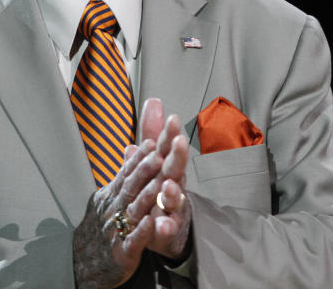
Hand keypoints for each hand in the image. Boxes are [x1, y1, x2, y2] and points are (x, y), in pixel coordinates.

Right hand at [72, 139, 160, 288]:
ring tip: (161, 183)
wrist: (84, 263)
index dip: (139, 158)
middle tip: (159, 155)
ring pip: (133, 210)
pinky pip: (133, 240)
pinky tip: (152, 221)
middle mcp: (114, 209)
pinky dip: (142, 231)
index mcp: (112, 195)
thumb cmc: (101, 228)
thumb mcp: (109, 197)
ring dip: (147, 196)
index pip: (126, 173)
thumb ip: (124, 174)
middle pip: (130, 186)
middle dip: (144, 170)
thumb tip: (132, 149)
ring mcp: (117, 230)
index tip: (152, 143)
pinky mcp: (123, 252)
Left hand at [136, 98, 191, 261]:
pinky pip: (167, 229)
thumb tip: (153, 102)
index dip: (169, 134)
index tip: (173, 119)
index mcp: (167, 166)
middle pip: (176, 169)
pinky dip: (165, 227)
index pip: (168, 147)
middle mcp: (173, 184)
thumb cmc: (162, 187)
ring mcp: (172, 208)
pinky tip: (163, 225)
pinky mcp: (168, 230)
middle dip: (178, 156)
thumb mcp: (156, 158)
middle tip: (179, 143)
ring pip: (174, 200)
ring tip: (169, 187)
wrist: (167, 227)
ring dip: (173, 193)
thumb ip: (153, 132)